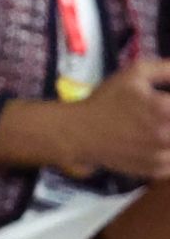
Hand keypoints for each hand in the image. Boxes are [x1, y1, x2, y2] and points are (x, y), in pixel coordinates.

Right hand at [68, 59, 169, 178]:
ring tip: (162, 126)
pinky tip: (162, 142)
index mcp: (164, 109)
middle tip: (165, 114)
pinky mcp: (153, 170)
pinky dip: (169, 152)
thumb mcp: (135, 73)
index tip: (168, 101)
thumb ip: (167, 69)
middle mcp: (165, 135)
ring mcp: (160, 156)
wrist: (79, 133)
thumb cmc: (106, 100)